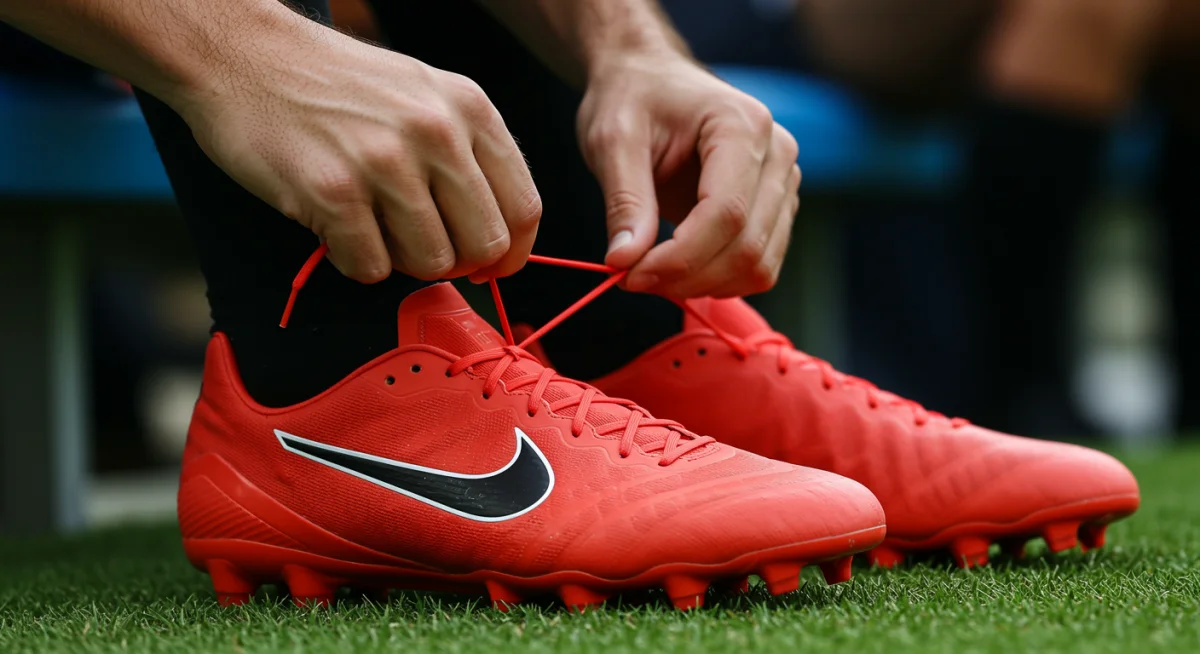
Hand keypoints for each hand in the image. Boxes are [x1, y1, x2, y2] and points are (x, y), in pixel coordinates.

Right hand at [178, 21, 540, 282]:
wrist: (244, 54)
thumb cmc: (334, 83)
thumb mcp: (423, 95)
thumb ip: (466, 155)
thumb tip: (498, 239)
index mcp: (469, 108)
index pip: (522, 208)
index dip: (509, 253)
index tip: (489, 267)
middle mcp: (437, 133)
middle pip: (484, 245)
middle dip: (455, 262)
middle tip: (418, 248)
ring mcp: (386, 162)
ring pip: (431, 264)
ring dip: (399, 261)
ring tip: (369, 227)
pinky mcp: (334, 192)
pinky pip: (370, 268)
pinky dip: (352, 261)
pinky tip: (335, 227)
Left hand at [578, 53, 800, 297]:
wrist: (649, 80)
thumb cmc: (632, 99)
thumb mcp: (612, 140)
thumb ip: (624, 201)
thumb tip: (624, 261)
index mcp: (742, 125)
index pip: (726, 213)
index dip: (679, 258)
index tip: (628, 275)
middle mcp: (777, 155)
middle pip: (747, 246)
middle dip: (687, 276)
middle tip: (630, 278)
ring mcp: (783, 184)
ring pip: (759, 265)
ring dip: (703, 285)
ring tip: (650, 272)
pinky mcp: (775, 209)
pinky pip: (758, 266)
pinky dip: (717, 281)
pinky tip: (676, 270)